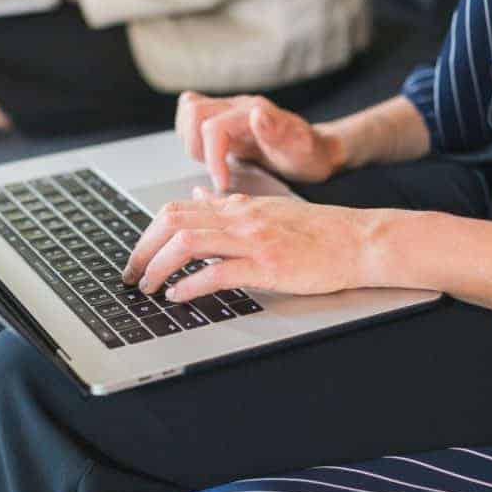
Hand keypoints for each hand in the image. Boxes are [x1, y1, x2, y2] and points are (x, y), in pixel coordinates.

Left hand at [122, 189, 370, 301]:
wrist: (360, 240)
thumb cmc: (319, 230)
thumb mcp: (268, 208)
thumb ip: (230, 203)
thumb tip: (198, 195)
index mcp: (238, 206)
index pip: (177, 209)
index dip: (148, 232)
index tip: (138, 255)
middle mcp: (240, 218)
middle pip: (173, 222)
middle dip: (143, 250)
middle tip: (132, 275)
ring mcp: (253, 240)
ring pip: (189, 243)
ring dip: (159, 267)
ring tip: (149, 288)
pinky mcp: (268, 265)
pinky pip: (219, 271)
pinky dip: (191, 285)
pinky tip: (179, 297)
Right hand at [175, 91, 343, 191]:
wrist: (314, 151)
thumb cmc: (306, 153)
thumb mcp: (299, 148)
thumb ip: (278, 131)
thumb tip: (257, 115)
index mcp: (254, 110)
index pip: (213, 127)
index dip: (212, 158)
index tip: (222, 182)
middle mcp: (238, 105)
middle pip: (193, 111)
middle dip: (197, 146)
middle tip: (216, 170)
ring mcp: (228, 110)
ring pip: (189, 109)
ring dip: (192, 140)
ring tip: (212, 162)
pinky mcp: (223, 119)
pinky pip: (193, 116)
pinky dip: (192, 136)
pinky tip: (211, 154)